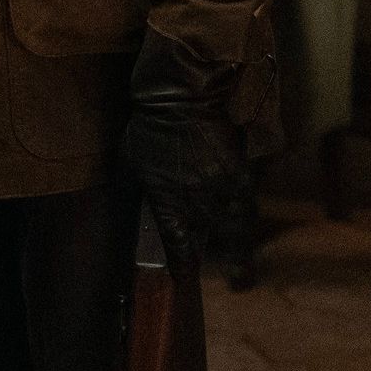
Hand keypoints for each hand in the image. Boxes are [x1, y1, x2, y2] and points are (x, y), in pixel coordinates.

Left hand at [122, 29, 246, 265]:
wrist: (181, 95)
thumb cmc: (148, 126)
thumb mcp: (131, 161)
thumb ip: (139, 188)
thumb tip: (142, 205)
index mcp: (167, 198)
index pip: (177, 242)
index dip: (180, 263)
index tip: (181, 275)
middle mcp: (196, 196)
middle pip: (203, 231)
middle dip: (199, 240)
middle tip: (196, 242)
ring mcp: (219, 183)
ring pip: (224, 214)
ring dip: (218, 219)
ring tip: (213, 218)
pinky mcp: (237, 166)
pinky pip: (239, 191)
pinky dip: (234, 194)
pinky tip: (228, 190)